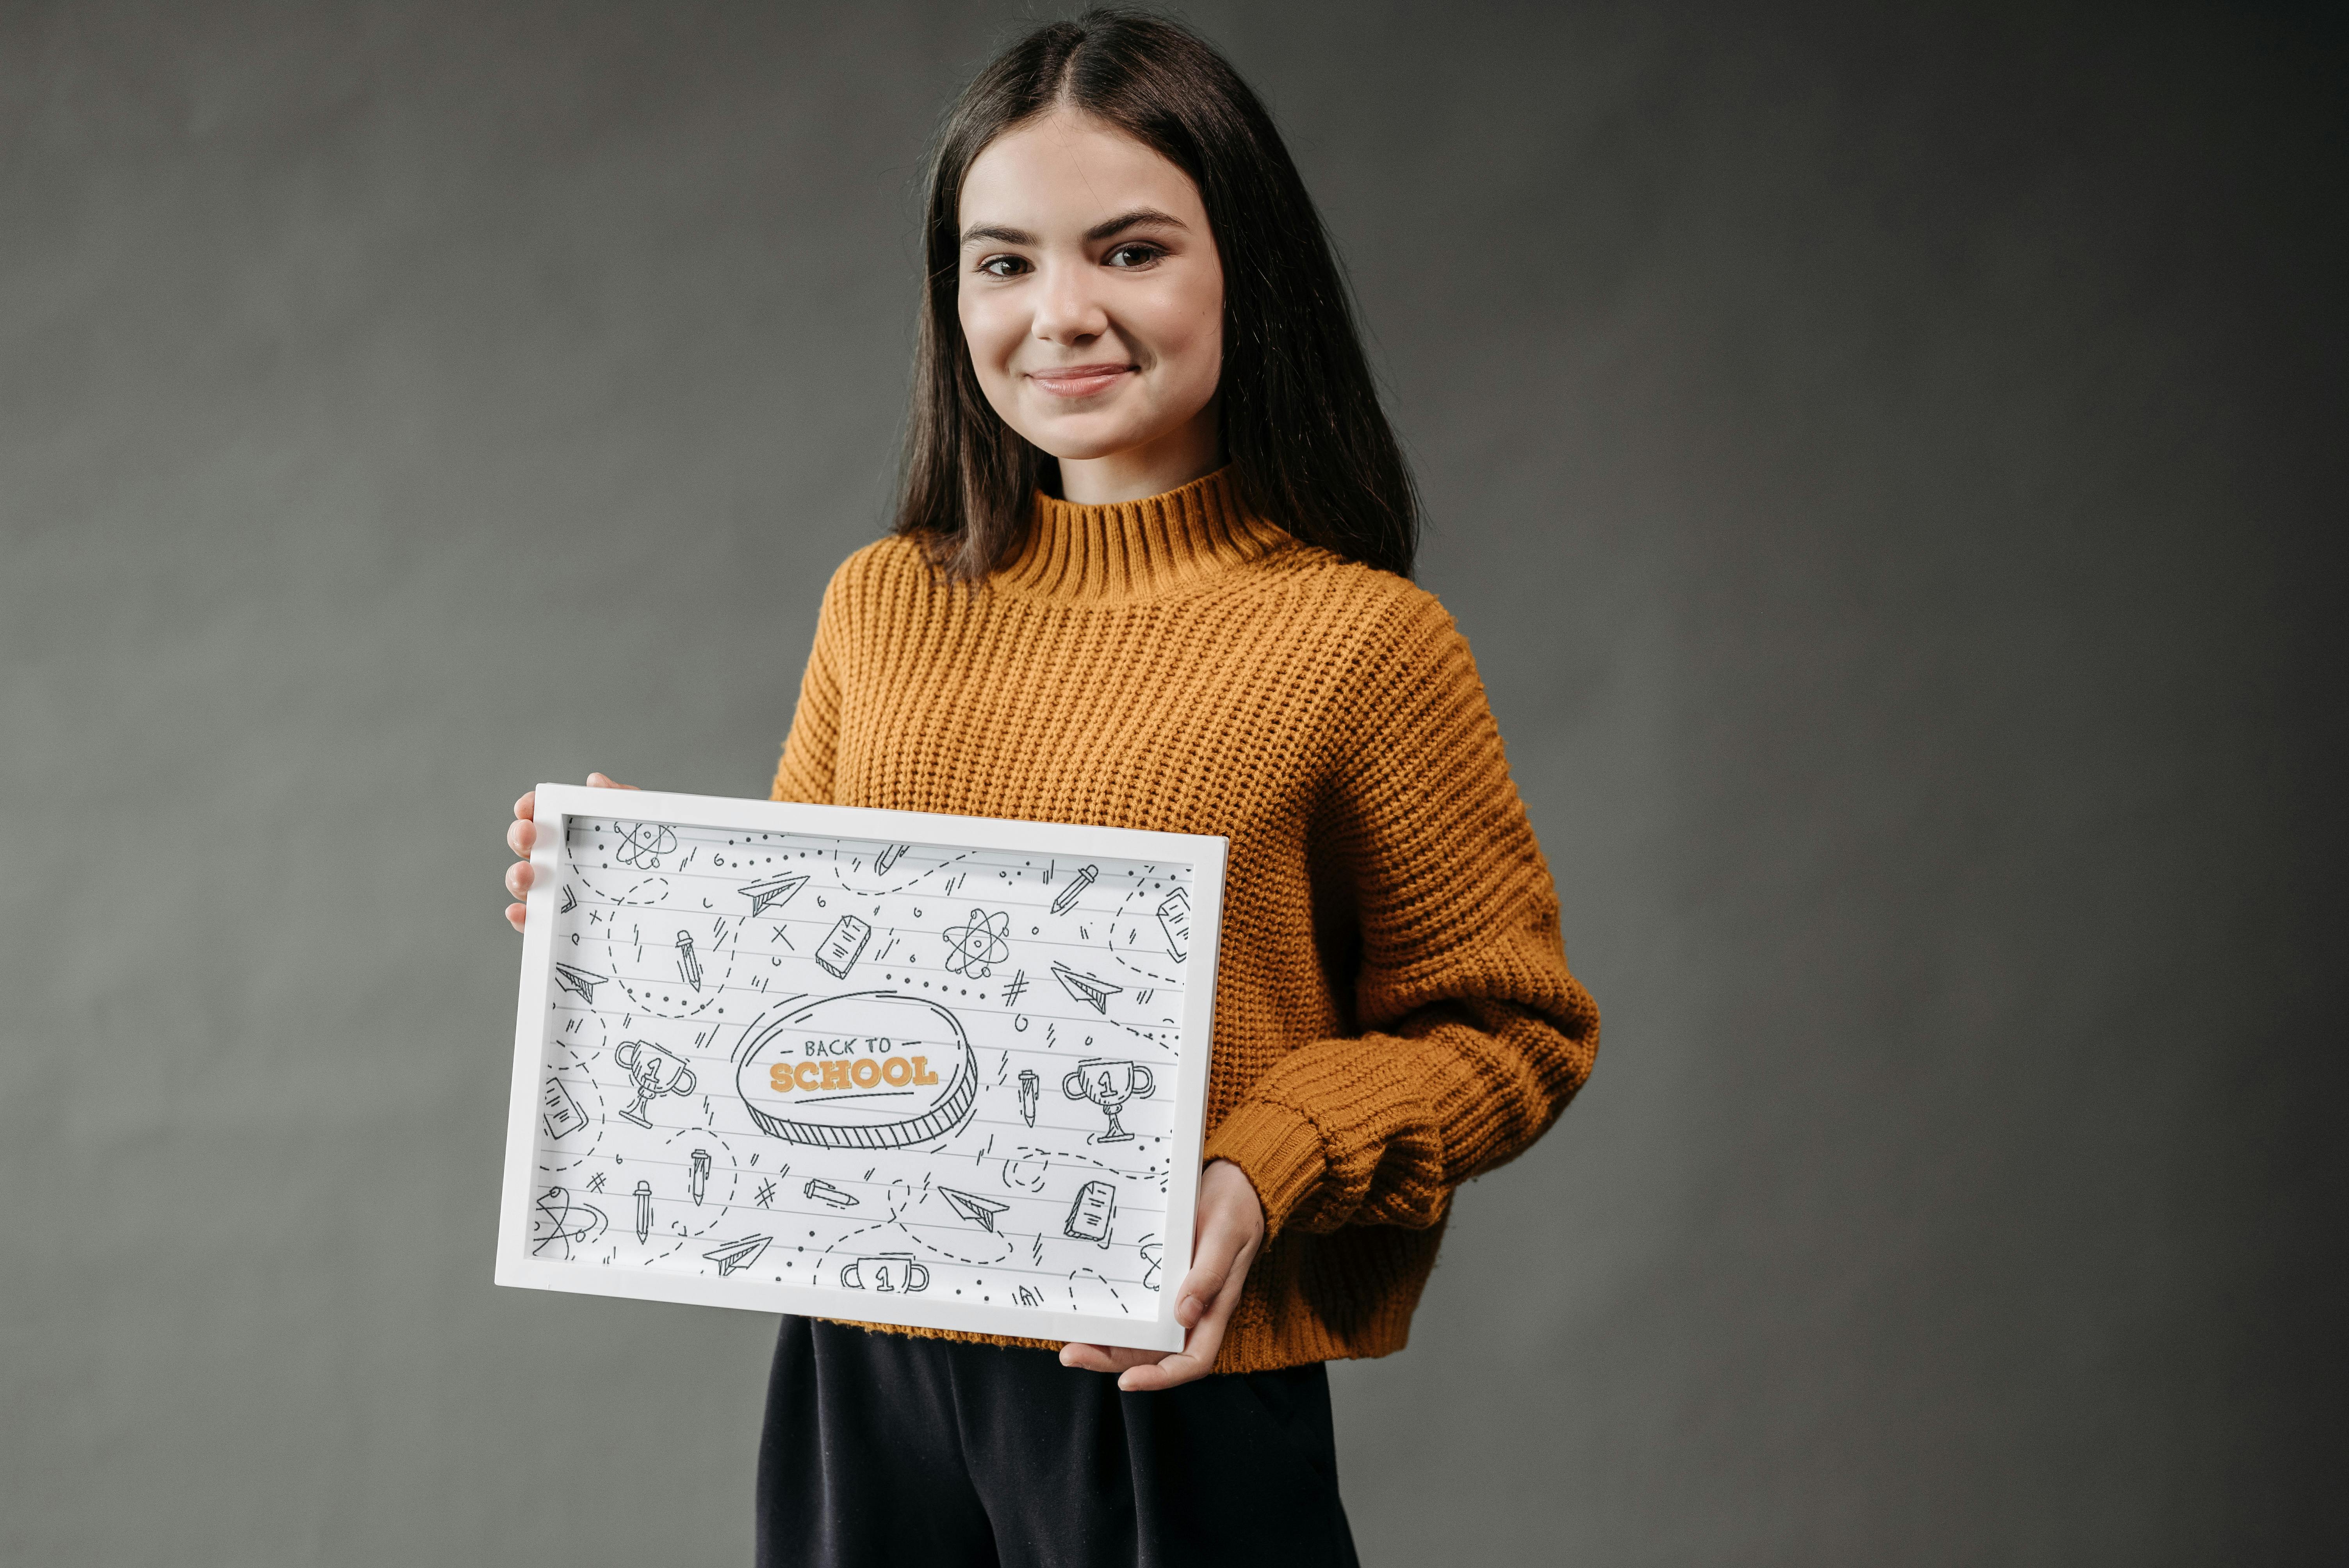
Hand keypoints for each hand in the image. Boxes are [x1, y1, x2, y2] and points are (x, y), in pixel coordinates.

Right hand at [504, 772, 636, 929]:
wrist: (673, 897)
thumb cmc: (646, 854)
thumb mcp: (639, 822)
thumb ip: (619, 800)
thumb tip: (595, 782)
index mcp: (568, 832)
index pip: (540, 814)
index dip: (528, 808)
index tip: (527, 807)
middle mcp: (555, 859)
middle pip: (525, 846)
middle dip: (520, 837)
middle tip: (528, 834)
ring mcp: (553, 890)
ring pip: (523, 882)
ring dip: (516, 876)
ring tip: (526, 873)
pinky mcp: (558, 922)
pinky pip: (533, 921)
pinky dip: (521, 917)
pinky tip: (522, 913)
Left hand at [1060, 1158, 1264, 1390]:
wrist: (1237, 1181)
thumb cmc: (1237, 1207)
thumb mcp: (1227, 1234)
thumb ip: (1210, 1273)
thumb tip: (1185, 1315)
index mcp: (1216, 1307)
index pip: (1193, 1359)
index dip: (1161, 1377)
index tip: (1126, 1381)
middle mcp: (1194, 1309)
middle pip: (1154, 1352)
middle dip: (1113, 1359)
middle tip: (1072, 1354)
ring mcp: (1175, 1294)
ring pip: (1140, 1333)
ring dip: (1105, 1341)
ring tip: (1070, 1339)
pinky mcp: (1161, 1277)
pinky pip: (1135, 1305)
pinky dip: (1111, 1312)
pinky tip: (1086, 1307)